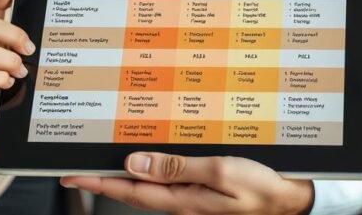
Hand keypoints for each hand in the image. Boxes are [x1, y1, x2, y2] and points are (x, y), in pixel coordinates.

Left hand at [61, 153, 313, 214]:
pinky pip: (169, 180)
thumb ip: (176, 167)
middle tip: (76, 168)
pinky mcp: (202, 190)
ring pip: (148, 185)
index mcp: (181, 200)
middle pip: (132, 190)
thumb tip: (135, 164)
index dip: (96, 183)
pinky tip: (147, 159)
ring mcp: (192, 197)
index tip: (70, 175)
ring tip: (103, 161)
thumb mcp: (219, 172)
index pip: (127, 191)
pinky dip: (150, 169)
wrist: (291, 199)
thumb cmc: (261, 187)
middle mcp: (181, 201)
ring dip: (124, 174)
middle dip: (102, 179)